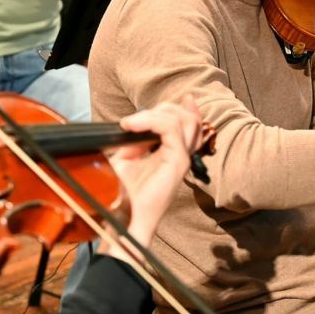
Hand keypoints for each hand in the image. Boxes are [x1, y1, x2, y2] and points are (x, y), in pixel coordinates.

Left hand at [104, 95, 204, 250]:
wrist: (125, 214)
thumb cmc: (125, 193)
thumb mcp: (125, 158)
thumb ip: (133, 140)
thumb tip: (134, 123)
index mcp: (173, 153)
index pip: (189, 122)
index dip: (184, 107)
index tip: (168, 99)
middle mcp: (182, 154)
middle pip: (187, 117)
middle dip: (161, 109)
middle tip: (133, 120)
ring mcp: (182, 158)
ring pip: (182, 119)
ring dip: (154, 114)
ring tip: (131, 123)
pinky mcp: (178, 161)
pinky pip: (171, 129)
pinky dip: (150, 122)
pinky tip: (132, 126)